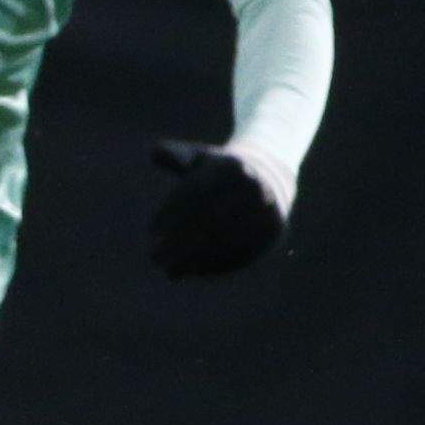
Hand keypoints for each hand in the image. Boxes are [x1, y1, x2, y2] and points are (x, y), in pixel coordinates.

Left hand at [146, 139, 284, 278]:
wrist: (270, 179)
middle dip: (178, 242)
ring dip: (194, 260)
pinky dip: (216, 266)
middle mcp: (253, 188)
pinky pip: (242, 252)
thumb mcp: (201, 158)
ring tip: (171, 272)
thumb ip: (176, 155)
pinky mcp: (272, 232)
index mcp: (232, 167)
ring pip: (225, 241)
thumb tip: (155, 153)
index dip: (171, 213)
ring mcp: (266, 210)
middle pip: (209, 220)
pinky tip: (195, 272)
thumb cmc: (221, 171)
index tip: (151, 230)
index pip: (196, 193)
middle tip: (155, 257)